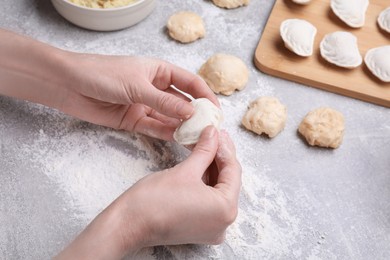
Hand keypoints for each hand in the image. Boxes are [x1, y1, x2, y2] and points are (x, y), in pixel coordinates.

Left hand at [0, 28, 217, 140]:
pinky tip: (178, 139)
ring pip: (170, 118)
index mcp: (160, 71)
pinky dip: (166, 133)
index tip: (216, 111)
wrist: (69, 85)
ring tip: (197, 139)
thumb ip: (165, 102)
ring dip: (183, 127)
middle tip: (209, 130)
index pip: (190, 83)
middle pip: (182, 102)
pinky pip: (155, 128)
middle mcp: (155, 88)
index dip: (205, 95)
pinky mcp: (134, 120)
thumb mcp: (138, 86)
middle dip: (196, 115)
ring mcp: (145, 105)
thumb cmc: (102, 74)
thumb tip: (192, 113)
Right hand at [55, 127, 241, 258]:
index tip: (218, 132)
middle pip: (227, 181)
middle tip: (213, 135)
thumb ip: (205, 150)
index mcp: (225, 210)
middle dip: (219, 157)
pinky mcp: (200, 228)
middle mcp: (223, 223)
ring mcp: (212, 228)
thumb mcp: (185, 170)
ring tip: (206, 145)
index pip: (233, 171)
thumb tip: (214, 134)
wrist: (128, 224)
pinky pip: (209, 200)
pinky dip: (205, 182)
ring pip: (217, 190)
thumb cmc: (153, 201)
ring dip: (212, 168)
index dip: (225, 148)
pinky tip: (200, 163)